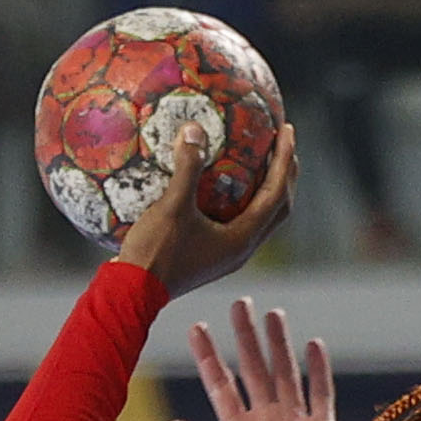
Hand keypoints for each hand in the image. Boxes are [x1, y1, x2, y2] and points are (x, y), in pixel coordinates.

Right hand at [115, 118, 294, 295]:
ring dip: (268, 187)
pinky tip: (225, 183)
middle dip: (285, 173)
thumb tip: (194, 129)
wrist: (133, 292)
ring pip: (261, 216)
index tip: (288, 130)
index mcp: (242, 239)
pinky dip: (243, 198)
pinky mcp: (213, 253)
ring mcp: (228, 253)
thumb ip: (186, 168)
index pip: (277, 193)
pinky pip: (239, 220)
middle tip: (284, 142)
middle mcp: (242, 249)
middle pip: (278, 206)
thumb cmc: (155, 253)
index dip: (284, 159)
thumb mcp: (171, 207)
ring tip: (263, 160)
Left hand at [166, 299, 338, 420]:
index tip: (198, 328)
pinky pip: (321, 395)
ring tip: (272, 314)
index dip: (209, 357)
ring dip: (279, 344)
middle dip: (245, 337)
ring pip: (285, 374)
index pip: (221, 386)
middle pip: (254, 370)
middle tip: (239, 304)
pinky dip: (318, 370)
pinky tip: (312, 344)